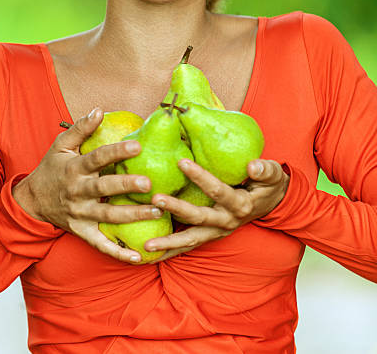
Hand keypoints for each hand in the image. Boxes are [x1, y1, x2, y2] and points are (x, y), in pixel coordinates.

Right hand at [12, 108, 162, 262]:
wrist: (31, 202)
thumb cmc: (52, 169)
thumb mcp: (61, 145)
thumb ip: (81, 128)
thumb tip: (100, 109)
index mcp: (74, 169)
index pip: (97, 158)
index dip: (117, 152)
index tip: (138, 145)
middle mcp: (78, 192)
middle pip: (105, 189)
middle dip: (127, 186)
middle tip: (150, 183)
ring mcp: (80, 214)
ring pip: (109, 217)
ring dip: (133, 216)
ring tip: (158, 211)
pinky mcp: (82, 232)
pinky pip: (101, 245)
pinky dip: (118, 253)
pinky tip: (138, 257)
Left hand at [145, 158, 289, 261]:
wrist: (272, 203)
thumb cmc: (267, 183)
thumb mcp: (271, 174)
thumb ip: (264, 170)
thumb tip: (252, 165)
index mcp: (240, 205)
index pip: (218, 191)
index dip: (200, 177)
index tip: (181, 161)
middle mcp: (227, 222)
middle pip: (198, 217)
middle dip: (176, 208)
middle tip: (155, 199)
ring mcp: (217, 232)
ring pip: (191, 240)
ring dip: (169, 243)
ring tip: (146, 245)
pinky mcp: (209, 236)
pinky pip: (188, 246)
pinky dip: (170, 252)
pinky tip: (150, 256)